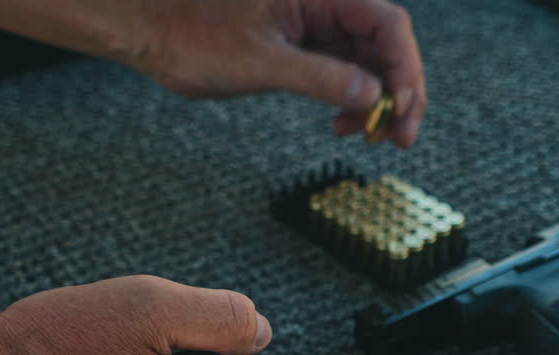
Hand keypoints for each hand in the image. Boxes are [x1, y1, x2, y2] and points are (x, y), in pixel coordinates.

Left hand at [139, 0, 426, 147]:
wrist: (153, 33)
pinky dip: (349, 98)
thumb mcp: (261, 62)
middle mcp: (323, 5)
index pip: (387, 26)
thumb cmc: (194, 36)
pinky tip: (342, 123)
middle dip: (398, 91)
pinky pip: (342, 69)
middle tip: (399, 137)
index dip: (405, 70)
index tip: (402, 111)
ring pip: (367, 61)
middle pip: (385, 45)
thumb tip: (372, 95)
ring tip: (366, 135)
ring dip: (375, 99)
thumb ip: (319, 77)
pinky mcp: (300, 45)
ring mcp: (313, 26)